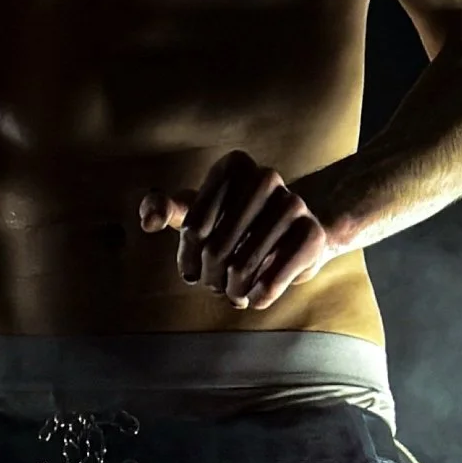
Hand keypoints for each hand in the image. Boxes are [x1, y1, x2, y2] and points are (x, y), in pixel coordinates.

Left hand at [138, 150, 332, 310]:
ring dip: (231, 292)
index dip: (187, 256)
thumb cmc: (235, 224)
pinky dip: (257, 297)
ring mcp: (293, 203)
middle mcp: (265, 177)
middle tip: (212, 285)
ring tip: (232, 293)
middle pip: (215, 248)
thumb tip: (149, 220)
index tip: (191, 269)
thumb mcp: (198, 212)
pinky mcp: (312, 234)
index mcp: (233, 165)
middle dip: (208, 277)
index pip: (194, 225)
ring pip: (241, 267)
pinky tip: (254, 297)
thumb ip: (167, 209)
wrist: (296, 234)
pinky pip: (271, 281)